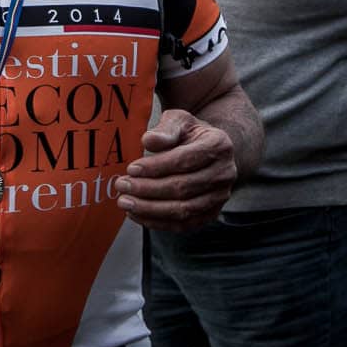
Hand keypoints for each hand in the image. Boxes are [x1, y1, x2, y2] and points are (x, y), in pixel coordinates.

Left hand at [114, 109, 238, 231]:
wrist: (207, 151)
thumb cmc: (189, 134)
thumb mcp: (178, 121)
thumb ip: (165, 129)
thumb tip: (149, 140)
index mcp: (220, 146)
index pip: (184, 160)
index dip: (156, 167)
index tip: (131, 169)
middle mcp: (225, 174)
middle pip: (182, 187)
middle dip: (147, 189)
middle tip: (122, 185)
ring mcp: (220, 197)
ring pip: (182, 210)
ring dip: (149, 209)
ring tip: (125, 202)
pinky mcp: (210, 214)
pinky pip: (183, 225)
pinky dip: (158, 222)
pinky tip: (137, 214)